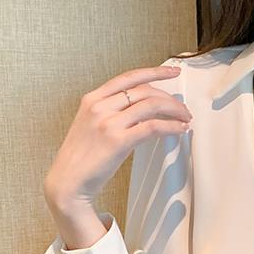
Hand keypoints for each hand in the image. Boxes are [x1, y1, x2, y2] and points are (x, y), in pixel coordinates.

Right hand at [43, 64, 192, 213]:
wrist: (68, 181)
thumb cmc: (81, 158)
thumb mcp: (90, 126)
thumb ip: (110, 113)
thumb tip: (140, 110)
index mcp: (92, 99)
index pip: (128, 78)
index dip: (154, 72)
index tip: (172, 72)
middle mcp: (100, 106)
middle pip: (144, 91)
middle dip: (170, 98)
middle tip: (184, 108)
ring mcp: (109, 123)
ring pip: (151, 105)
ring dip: (174, 111)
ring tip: (186, 119)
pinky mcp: (118, 140)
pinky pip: (153, 127)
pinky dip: (171, 126)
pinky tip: (180, 130)